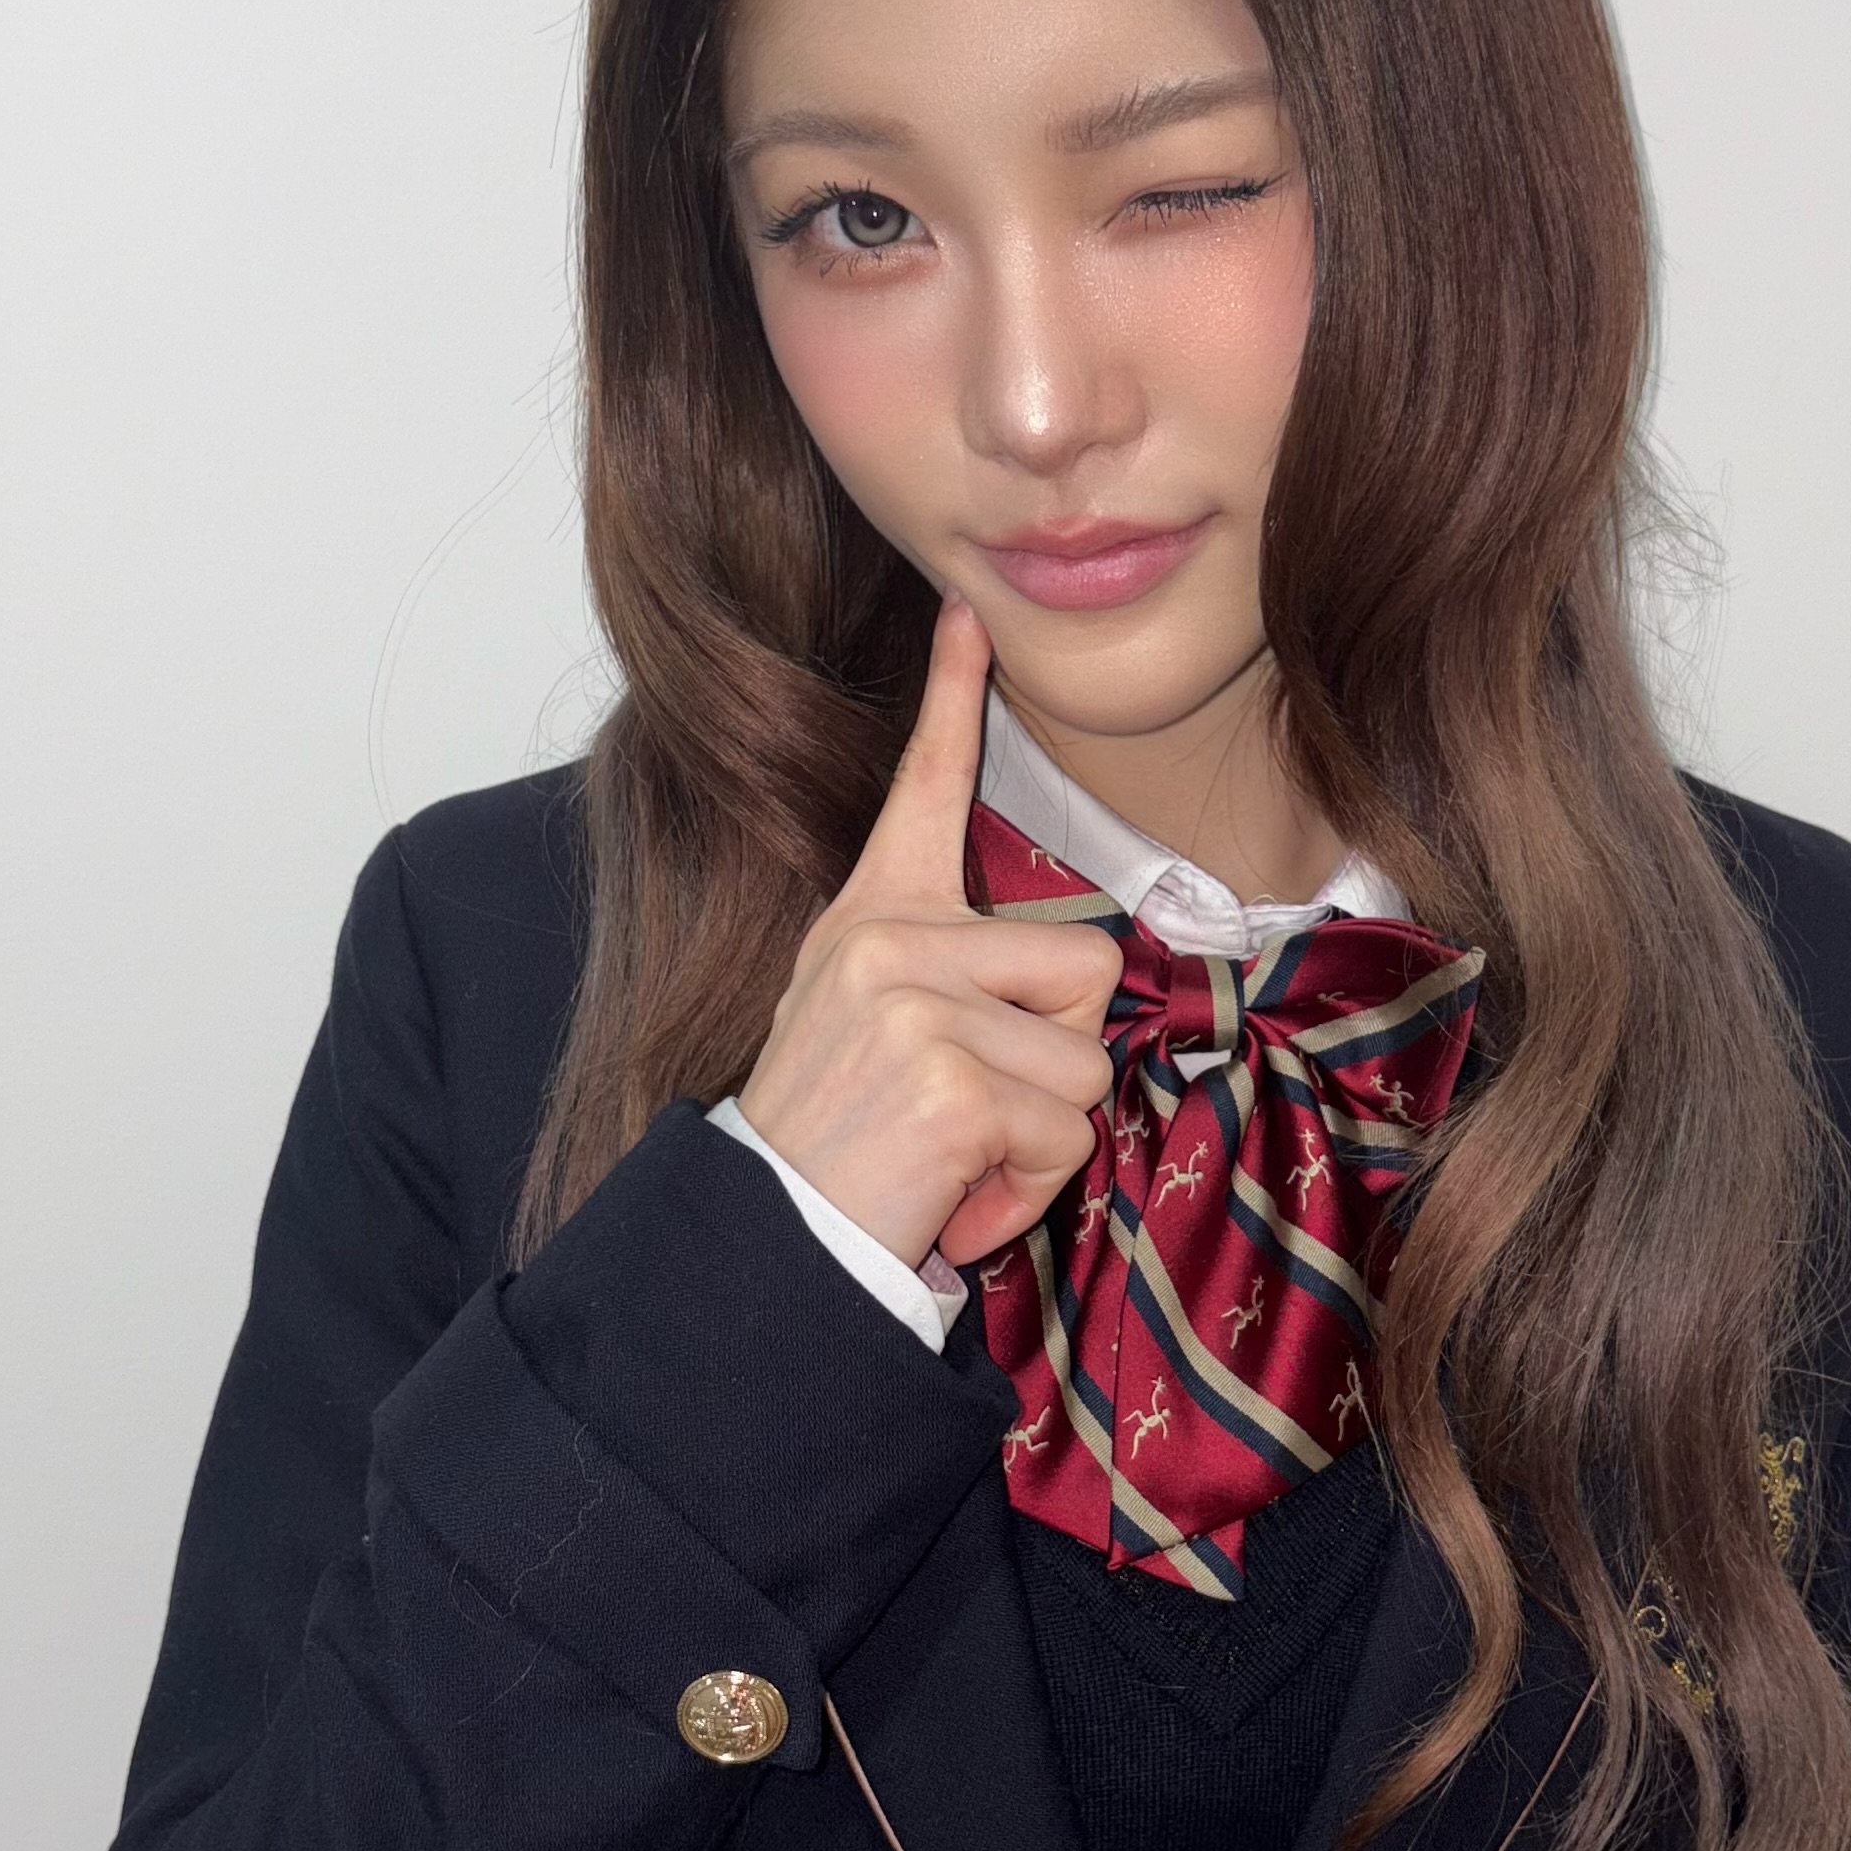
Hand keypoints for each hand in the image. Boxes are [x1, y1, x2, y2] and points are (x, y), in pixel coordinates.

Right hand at [737, 594, 1121, 1269]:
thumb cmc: (839, 1146)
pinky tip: (947, 1193)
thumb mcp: (874, 1030)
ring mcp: (916, 1003)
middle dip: (1054, 1060)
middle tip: (965, 1112)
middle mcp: (889, 941)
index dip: (951, 697)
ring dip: (1039, 1140)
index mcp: (873, 918)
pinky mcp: (950, 1077)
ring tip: (950, 1158)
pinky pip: (1064, 1133)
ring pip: (1084, 1067)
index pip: (923, 789)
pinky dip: (1023, 1189)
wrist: (765, 1235)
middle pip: (1085, 968)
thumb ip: (953, 982)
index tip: (969, 615)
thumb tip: (1066, 985)